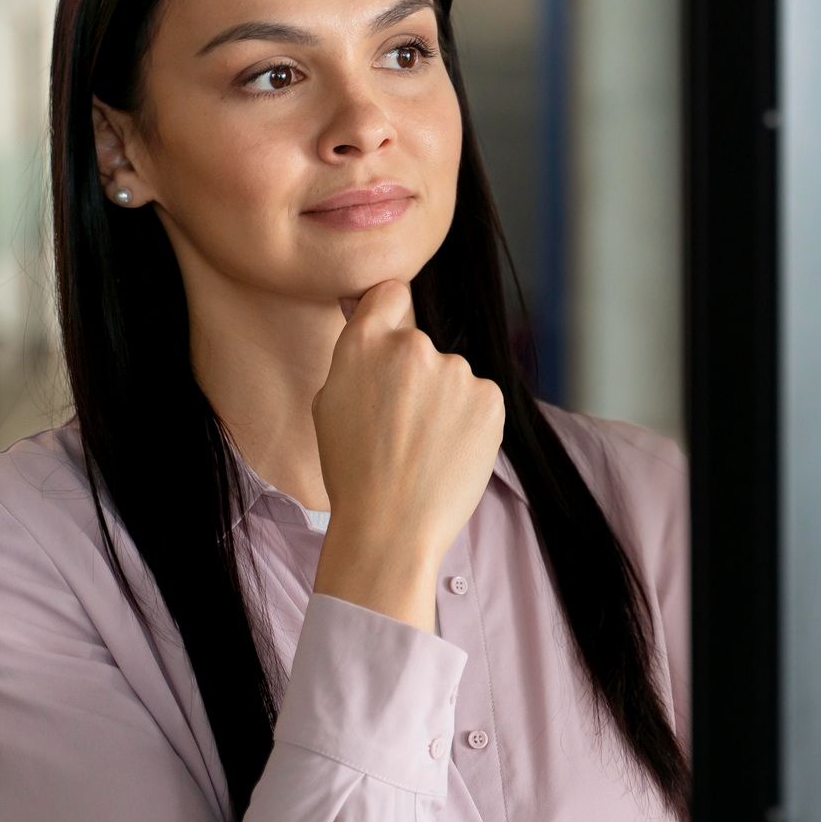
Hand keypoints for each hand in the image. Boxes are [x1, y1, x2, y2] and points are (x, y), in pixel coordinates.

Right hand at [310, 281, 504, 630]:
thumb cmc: (353, 473)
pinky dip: (471, 422)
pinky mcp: (489, 396)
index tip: (393, 336)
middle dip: (417, 378)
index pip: (390, 294)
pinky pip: (480, 399)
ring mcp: (455, 370)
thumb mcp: (330, 403)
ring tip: (425, 449)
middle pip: (422, 347)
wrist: (391, 527)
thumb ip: (358, 357)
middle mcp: (412, 345)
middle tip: (403, 427)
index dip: (392, 314)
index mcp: (363, 343)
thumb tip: (376, 322)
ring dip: (445, 402)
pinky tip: (450, 453)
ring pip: (453, 377)